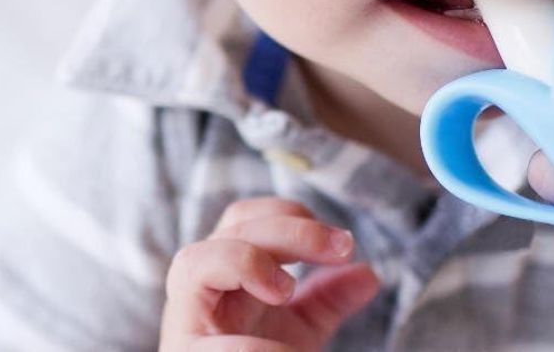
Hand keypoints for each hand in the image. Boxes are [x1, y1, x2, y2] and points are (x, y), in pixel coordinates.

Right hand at [159, 197, 380, 351]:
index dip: (290, 215)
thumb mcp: (298, 331)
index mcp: (225, 274)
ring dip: (247, 263)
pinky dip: (250, 345)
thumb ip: (327, 301)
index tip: (341, 242)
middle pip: (233, 231)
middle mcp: (199, 289)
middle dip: (292, 232)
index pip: (244, 218)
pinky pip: (206, 339)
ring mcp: (185, 322)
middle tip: (343, 247)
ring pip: (194, 264)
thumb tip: (368, 275)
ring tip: (286, 290)